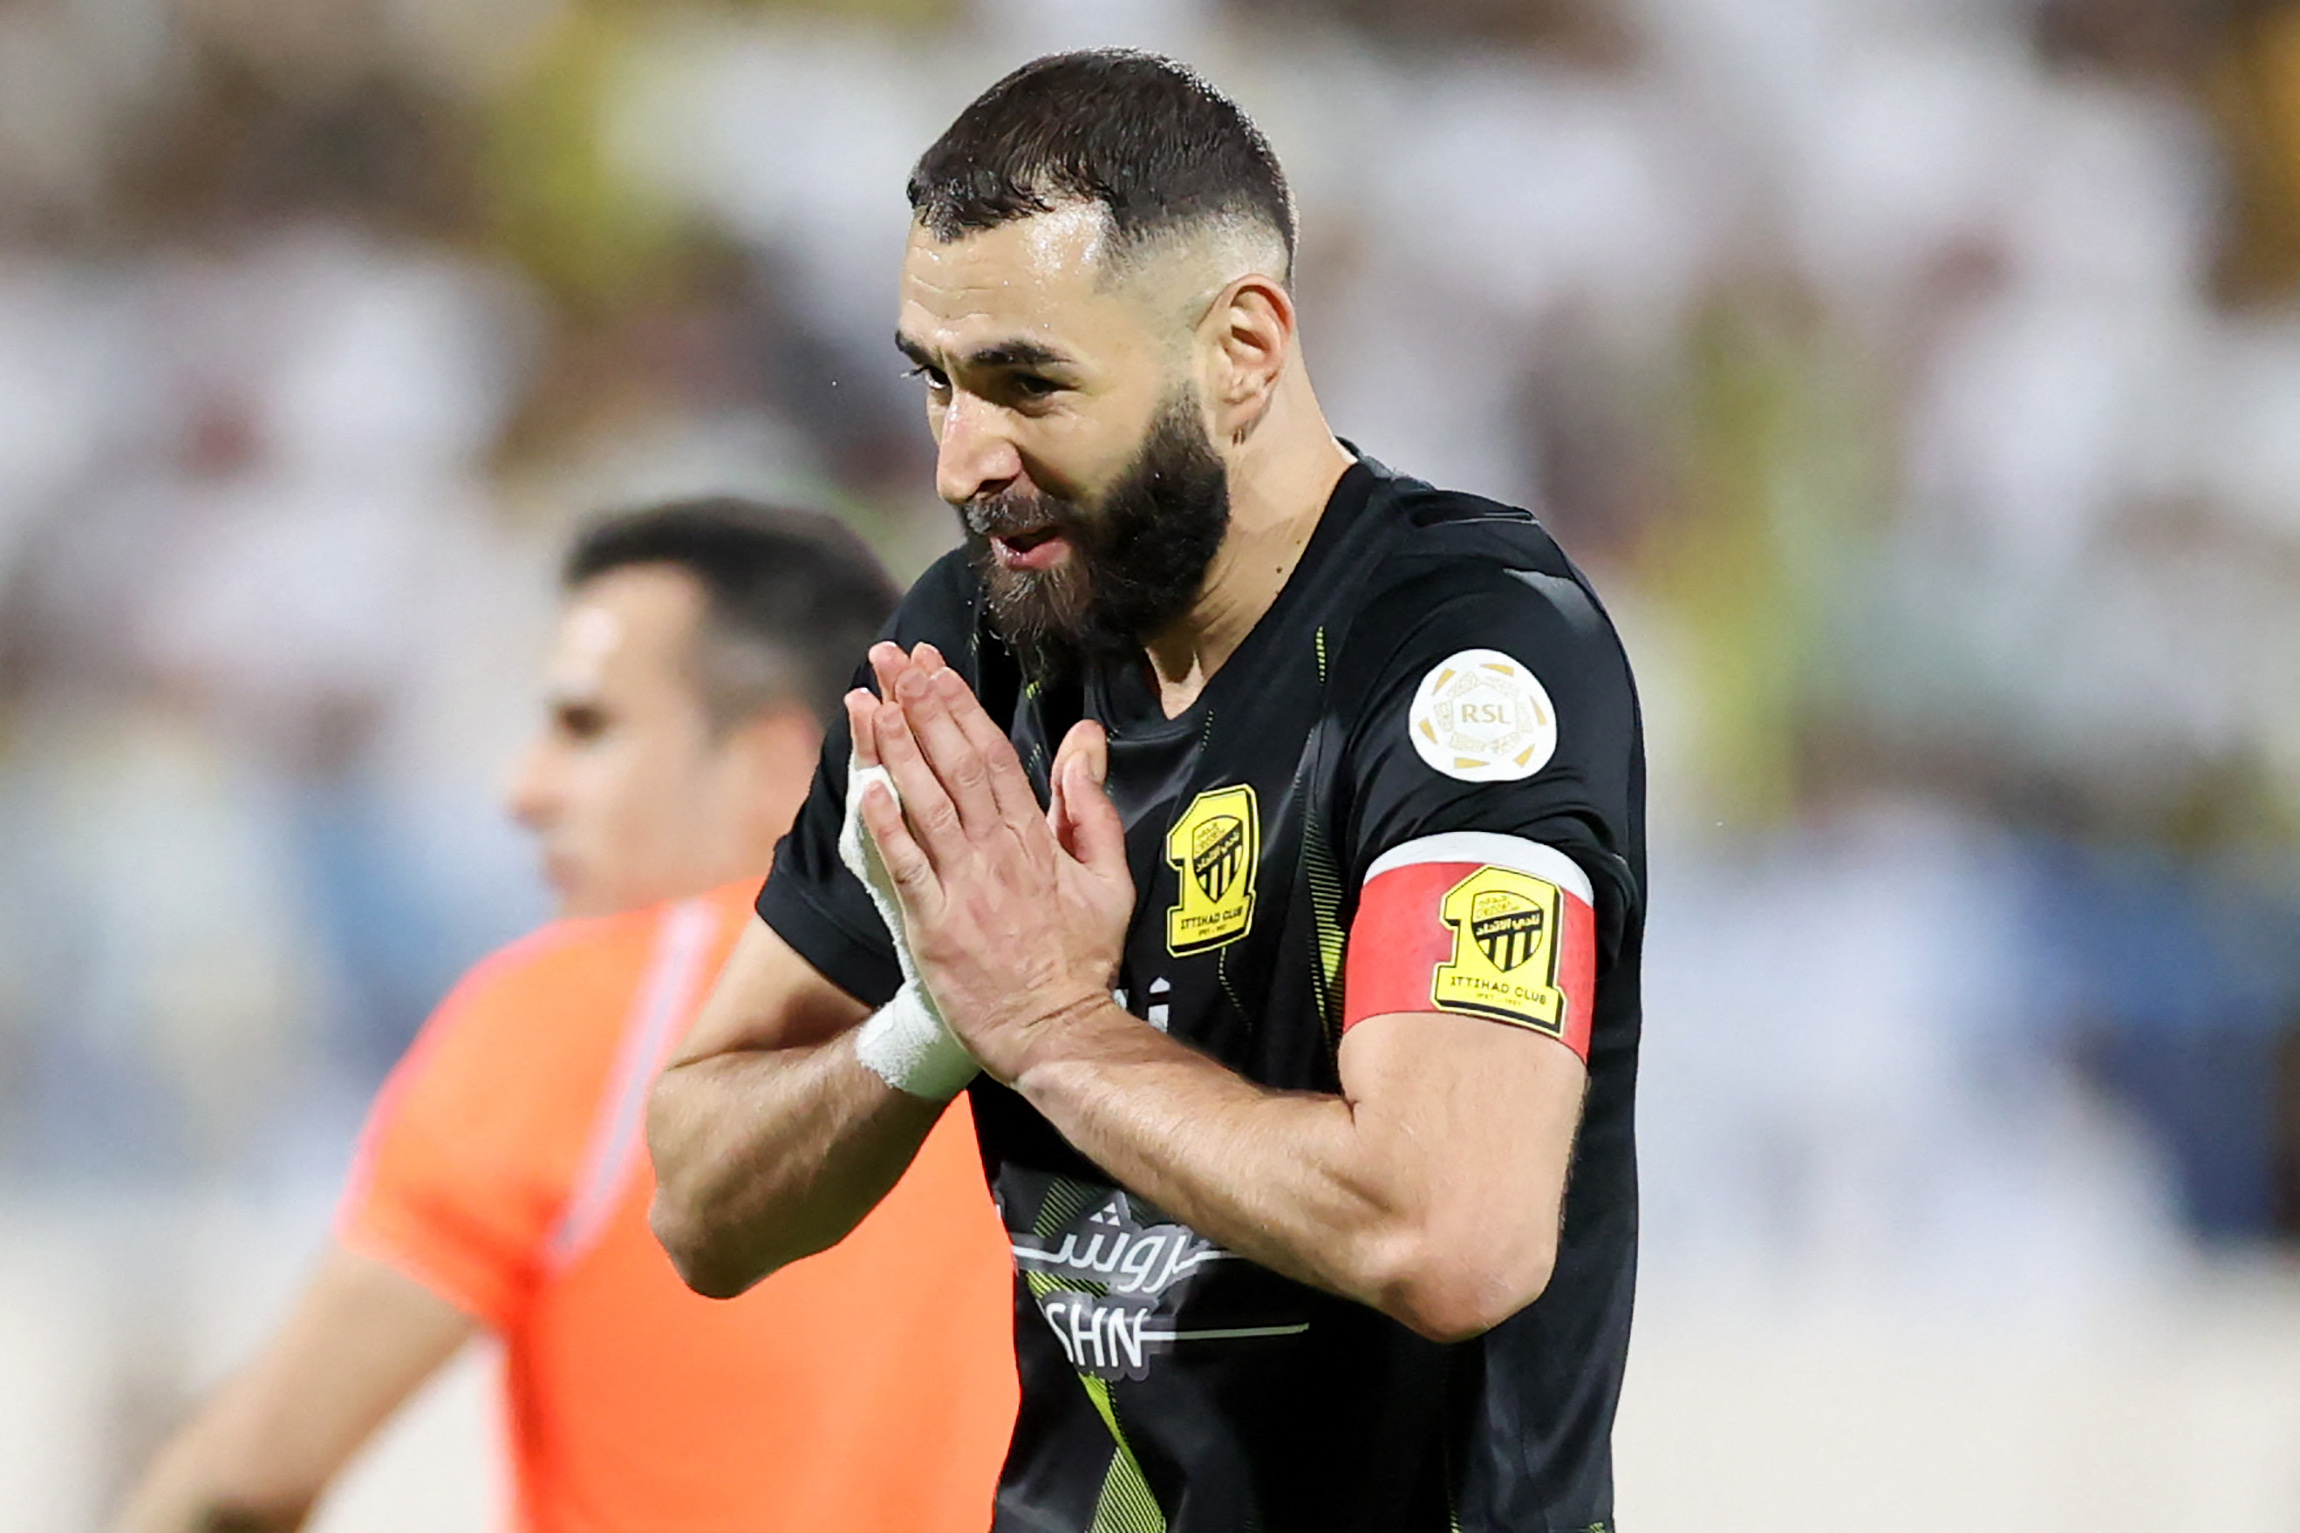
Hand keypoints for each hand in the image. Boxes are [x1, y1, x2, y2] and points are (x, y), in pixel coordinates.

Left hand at [854, 644, 1134, 1081]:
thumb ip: (1092, 809)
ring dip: (896, 749)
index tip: (934, 667)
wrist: (1058, 1032)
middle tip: (892, 660)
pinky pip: (905, 867)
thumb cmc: (1084, 960)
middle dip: (920, 706)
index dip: (960, 706)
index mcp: (1036, 839)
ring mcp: (963, 889)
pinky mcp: (934, 927)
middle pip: (953, 764)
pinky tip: (865, 787)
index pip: (993, 756)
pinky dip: (885, 827)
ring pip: (925, 804)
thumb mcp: (1110, 880)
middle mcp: (997, 854)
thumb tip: (1086, 741)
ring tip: (872, 699)